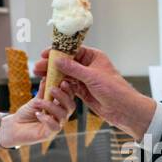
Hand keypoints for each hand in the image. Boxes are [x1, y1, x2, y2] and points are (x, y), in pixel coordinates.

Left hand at [1, 82, 75, 146]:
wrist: (15, 126)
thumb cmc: (27, 113)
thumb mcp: (36, 99)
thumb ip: (43, 90)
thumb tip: (47, 76)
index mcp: (60, 107)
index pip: (70, 97)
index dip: (69, 90)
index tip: (63, 82)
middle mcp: (60, 116)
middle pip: (71, 106)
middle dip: (63, 97)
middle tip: (52, 89)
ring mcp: (56, 125)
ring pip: (63, 116)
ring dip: (51, 106)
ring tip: (38, 102)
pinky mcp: (49, 134)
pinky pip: (54, 126)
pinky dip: (47, 119)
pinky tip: (38, 114)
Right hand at [33, 45, 156, 139]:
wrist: (124, 110)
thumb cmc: (114, 90)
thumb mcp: (92, 77)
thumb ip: (74, 69)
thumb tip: (57, 60)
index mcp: (94, 57)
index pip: (72, 51)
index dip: (57, 52)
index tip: (44, 54)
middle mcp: (89, 66)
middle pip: (66, 63)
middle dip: (52, 65)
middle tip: (37, 68)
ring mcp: (85, 79)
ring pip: (66, 75)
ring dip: (53, 76)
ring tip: (39, 76)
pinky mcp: (83, 91)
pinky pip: (68, 87)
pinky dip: (59, 86)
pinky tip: (49, 86)